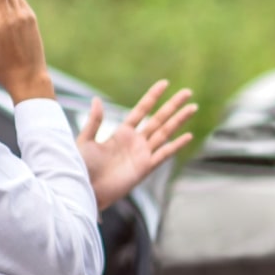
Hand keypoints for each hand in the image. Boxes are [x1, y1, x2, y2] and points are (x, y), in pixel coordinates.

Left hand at [77, 80, 196, 210]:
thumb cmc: (81, 167)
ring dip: (179, 120)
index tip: (165, 83)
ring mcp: (142, 154)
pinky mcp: (145, 168)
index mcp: (122, 132)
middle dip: (173, 105)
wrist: (84, 190)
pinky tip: (188, 136)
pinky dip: (176, 145)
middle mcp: (136, 141)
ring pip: (166, 132)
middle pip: (159, 119)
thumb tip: (97, 99)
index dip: (153, 96)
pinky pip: (164, 154)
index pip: (142, 110)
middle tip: (188, 92)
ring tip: (193, 107)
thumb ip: (94, 121)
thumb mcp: (85, 140)